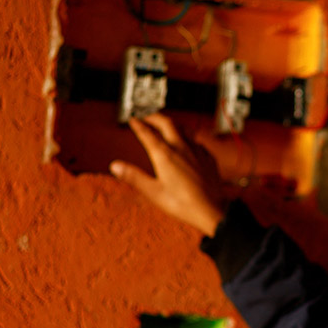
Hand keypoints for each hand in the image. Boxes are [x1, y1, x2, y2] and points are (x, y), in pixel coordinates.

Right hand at [109, 114, 225, 236]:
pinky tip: (187, 143)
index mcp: (165, 155)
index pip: (148, 133)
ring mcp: (197, 151)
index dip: (138, 125)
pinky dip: (187, 137)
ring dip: (172, 124)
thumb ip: (134, 177)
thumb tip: (115, 166)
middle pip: (167, 123)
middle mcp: (181, 148)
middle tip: (146, 118)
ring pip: (183, 128)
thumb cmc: (183, 204)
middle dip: (154, 117)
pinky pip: (196, 140)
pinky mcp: (208, 157)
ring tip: (165, 125)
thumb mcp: (153, 192)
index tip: (133, 120)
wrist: (211, 209)